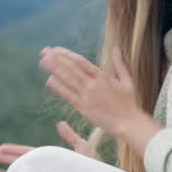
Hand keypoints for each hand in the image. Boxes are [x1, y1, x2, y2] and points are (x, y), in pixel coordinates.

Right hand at [0, 122, 100, 171]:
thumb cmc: (95, 169)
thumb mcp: (83, 149)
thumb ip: (71, 137)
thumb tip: (60, 123)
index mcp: (52, 159)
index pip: (28, 152)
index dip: (14, 150)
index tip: (1, 148)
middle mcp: (46, 169)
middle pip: (21, 162)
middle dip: (6, 159)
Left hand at [41, 47, 162, 154]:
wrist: (129, 122)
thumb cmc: (129, 103)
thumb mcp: (127, 81)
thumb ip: (120, 64)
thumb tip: (117, 49)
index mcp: (102, 75)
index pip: (80, 61)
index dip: (66, 54)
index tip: (55, 49)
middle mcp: (93, 83)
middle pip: (71, 67)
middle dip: (56, 58)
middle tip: (44, 52)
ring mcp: (87, 95)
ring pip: (68, 79)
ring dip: (54, 69)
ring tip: (42, 62)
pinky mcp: (84, 108)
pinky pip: (69, 95)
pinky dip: (59, 87)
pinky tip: (49, 80)